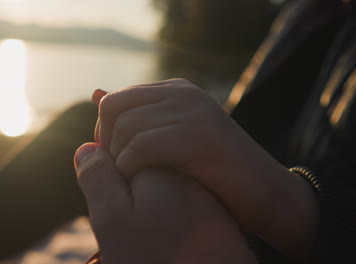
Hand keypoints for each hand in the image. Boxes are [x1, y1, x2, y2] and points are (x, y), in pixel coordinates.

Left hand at [93, 79, 318, 259]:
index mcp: (175, 91)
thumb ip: (135, 118)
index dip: (105, 132)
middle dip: (107, 142)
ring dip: (120, 160)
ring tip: (133, 179)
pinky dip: (131, 168)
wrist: (265, 192)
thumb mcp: (171, 140)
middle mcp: (182, 93)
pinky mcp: (197, 134)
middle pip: (113, 109)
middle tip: (119, 170)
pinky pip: (141, 147)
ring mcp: (191, 110)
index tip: (115, 159)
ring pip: (125, 128)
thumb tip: (95, 93)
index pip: (115, 100)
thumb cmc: (213, 172)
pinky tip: (141, 182)